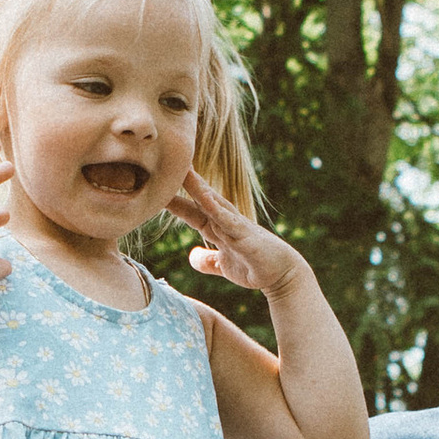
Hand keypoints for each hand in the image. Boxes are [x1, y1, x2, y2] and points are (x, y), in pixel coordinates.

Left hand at [169, 171, 305, 298]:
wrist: (283, 275)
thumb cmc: (255, 267)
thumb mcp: (225, 265)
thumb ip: (208, 260)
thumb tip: (191, 257)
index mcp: (219, 228)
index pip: (192, 211)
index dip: (174, 201)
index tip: (155, 190)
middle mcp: (227, 222)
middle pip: (200, 199)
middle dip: (184, 183)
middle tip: (165, 163)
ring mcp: (237, 227)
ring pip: (214, 204)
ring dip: (198, 188)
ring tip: (183, 171)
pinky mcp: (247, 237)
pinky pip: (230, 221)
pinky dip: (217, 210)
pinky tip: (205, 199)